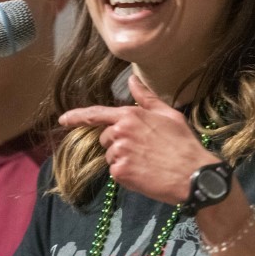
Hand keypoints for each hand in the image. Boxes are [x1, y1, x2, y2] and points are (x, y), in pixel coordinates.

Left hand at [58, 75, 217, 204]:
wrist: (192, 174)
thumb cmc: (183, 143)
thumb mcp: (168, 114)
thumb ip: (146, 98)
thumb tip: (133, 80)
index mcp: (130, 115)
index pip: (96, 114)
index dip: (76, 116)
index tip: (62, 120)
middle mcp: (120, 132)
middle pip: (106, 139)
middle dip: (119, 143)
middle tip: (144, 150)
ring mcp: (119, 153)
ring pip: (111, 156)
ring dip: (123, 160)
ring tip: (147, 163)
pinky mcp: (120, 172)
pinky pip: (115, 172)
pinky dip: (127, 175)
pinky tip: (145, 174)